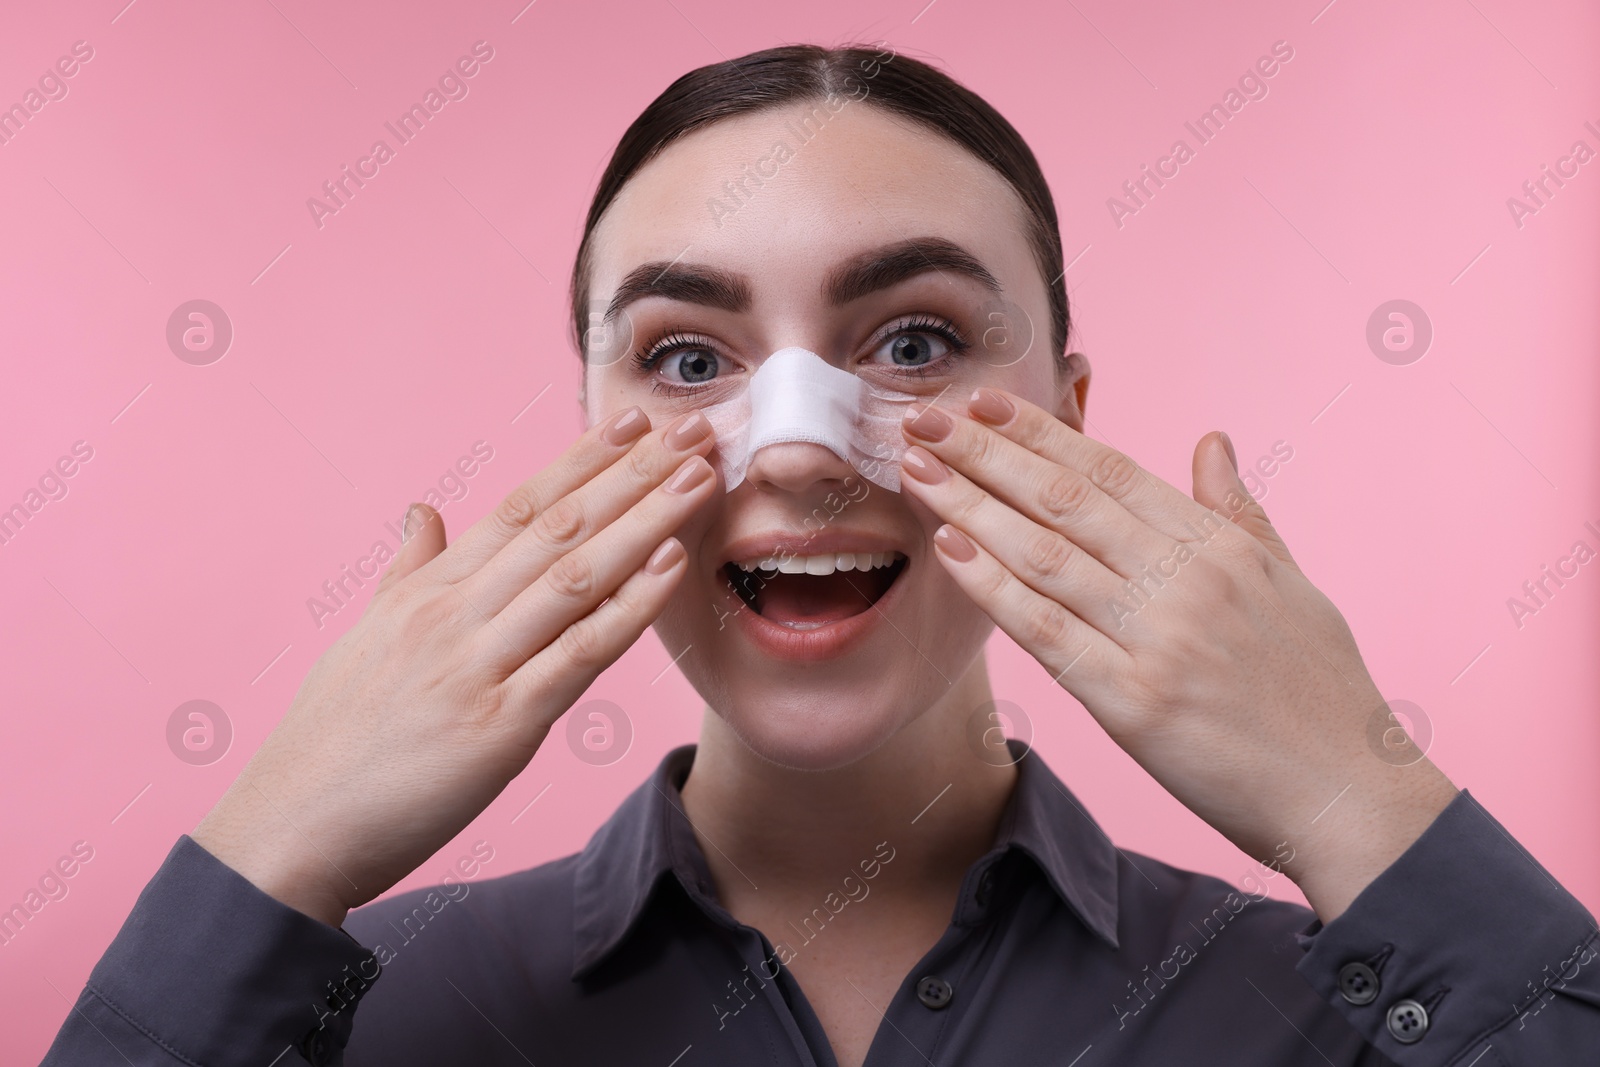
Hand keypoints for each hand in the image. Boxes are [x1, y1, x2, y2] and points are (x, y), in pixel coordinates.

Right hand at [191, 407, 717, 927]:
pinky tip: (670, 565)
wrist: (292, 828)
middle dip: (633, 474)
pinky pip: (578, 654)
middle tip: (692, 429)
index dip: (581, 460)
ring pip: (577, 576)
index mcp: (427, 592)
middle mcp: (454, 614)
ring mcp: (477, 665)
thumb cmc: (330, 740)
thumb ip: (406, 572)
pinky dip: (628, 606)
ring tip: (701, 478)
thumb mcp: (366, 638)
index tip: (632, 421)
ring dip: (646, 521)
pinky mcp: (501, 725)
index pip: (519, 507)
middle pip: (559, 527)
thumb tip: (422, 512)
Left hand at [896, 387, 1458, 920]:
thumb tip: (1210, 440)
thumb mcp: (1293, 584)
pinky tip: (949, 549)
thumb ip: (1240, 511)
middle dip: (984, 453)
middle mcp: (1186, 582)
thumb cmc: (1323, 695)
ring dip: (971, 507)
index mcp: (1221, 547)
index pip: (1111, 471)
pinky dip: (992, 587)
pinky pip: (1047, 633)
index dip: (1040, 432)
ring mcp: (1158, 641)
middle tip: (923, 416)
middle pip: (1065, 500)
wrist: (1350, 797)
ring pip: (1044, 555)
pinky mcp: (1132, 705)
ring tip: (916, 469)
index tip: (984, 402)